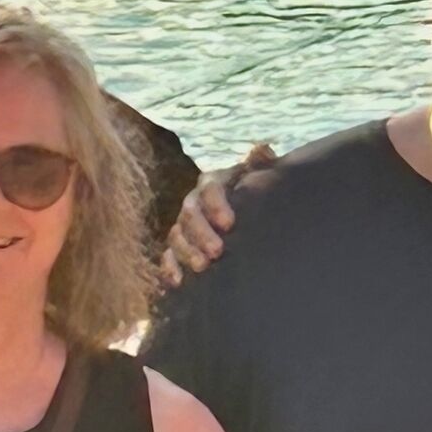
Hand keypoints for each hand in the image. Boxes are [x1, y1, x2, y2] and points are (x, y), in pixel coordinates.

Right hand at [157, 143, 277, 290]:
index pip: (210, 188)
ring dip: (186, 251)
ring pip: (176, 235)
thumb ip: (263, 165)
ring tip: (202, 267)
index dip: (216, 204)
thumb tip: (260, 149)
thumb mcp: (264, 179)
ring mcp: (185, 226)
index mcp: (215, 183)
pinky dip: (169, 268)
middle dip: (201, 233)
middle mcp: (195, 202)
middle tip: (217, 252)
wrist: (251, 222)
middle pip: (190, 213)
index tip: (229, 223)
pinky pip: (168, 256)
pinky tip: (177, 282)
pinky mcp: (179, 248)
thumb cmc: (259, 198)